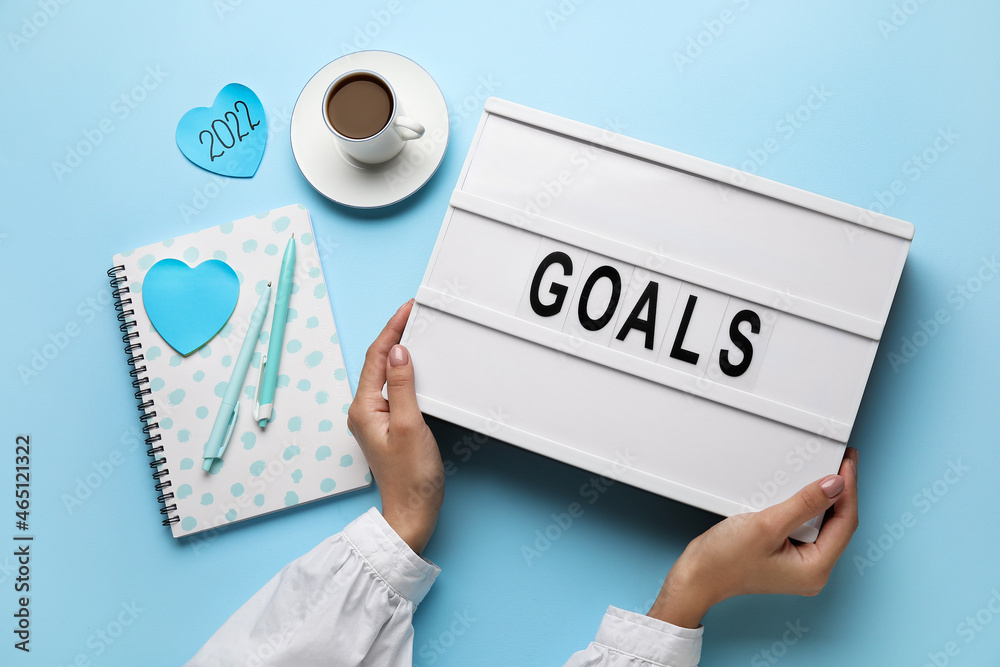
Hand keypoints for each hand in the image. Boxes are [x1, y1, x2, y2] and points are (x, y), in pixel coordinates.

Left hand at [346, 300, 443, 555]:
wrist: (412, 512)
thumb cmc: (411, 477)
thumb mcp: (410, 425)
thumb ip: (403, 386)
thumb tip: (399, 352)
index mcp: (364, 407)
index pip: (376, 356)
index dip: (392, 328)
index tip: (408, 308)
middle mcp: (364, 410)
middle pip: (378, 361)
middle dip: (396, 334)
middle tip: (415, 312)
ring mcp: (374, 418)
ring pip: (386, 373)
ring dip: (400, 350)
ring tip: (417, 330)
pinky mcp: (387, 425)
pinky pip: (394, 388)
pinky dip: (405, 371)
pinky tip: (418, 365)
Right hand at [648, 447, 858, 627]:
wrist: (696, 575)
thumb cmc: (724, 561)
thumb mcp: (767, 525)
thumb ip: (804, 504)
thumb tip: (835, 485)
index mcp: (816, 569)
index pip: (845, 524)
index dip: (848, 491)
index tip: (847, 465)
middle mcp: (813, 570)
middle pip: (838, 524)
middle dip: (840, 493)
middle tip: (841, 463)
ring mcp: (800, 564)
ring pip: (823, 525)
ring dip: (822, 499)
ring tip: (823, 473)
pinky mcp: (786, 555)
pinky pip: (805, 527)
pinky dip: (805, 508)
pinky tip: (801, 492)